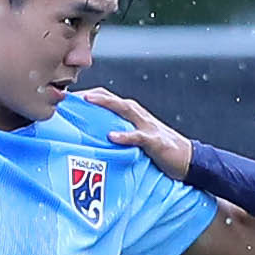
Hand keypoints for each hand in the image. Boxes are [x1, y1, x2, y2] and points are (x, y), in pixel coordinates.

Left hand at [76, 87, 192, 179]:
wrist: (188, 159)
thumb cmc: (158, 148)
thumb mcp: (134, 137)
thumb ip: (118, 131)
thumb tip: (92, 135)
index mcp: (132, 114)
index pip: (108, 99)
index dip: (88, 96)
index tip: (67, 98)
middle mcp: (138, 115)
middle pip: (113, 99)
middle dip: (93, 95)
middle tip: (71, 94)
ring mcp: (147, 126)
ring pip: (124, 110)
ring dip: (106, 104)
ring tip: (88, 101)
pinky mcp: (155, 141)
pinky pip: (138, 136)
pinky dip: (125, 135)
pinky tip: (112, 136)